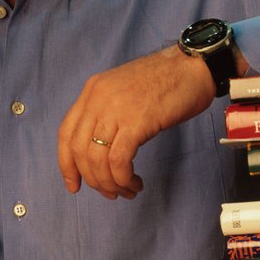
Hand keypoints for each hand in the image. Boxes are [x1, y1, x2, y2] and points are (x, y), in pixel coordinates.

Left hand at [57, 44, 215, 198]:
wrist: (193, 66)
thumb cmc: (166, 81)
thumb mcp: (124, 91)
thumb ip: (107, 113)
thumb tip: (101, 151)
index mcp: (92, 91)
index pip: (66, 133)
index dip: (66, 164)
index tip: (73, 185)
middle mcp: (98, 98)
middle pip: (79, 150)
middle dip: (92, 179)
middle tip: (109, 192)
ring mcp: (115, 109)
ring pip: (97, 159)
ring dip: (110, 183)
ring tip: (127, 190)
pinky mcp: (136, 121)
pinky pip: (118, 160)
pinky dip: (123, 178)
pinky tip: (135, 182)